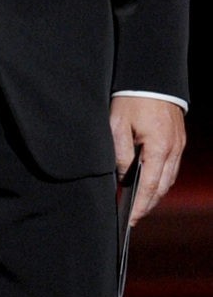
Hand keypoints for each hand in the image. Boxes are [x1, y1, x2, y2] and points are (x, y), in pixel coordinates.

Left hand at [110, 95, 185, 224]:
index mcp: (158, 148)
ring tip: (140, 204)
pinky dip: (162, 179)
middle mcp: (173, 149)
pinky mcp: (178, 139)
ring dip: (156, 193)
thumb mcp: (117, 125)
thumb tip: (123, 177)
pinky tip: (150, 183)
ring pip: (169, 178)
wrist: (151, 76)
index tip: (130, 220)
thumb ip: (120, 154)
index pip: (149, 186)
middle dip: (148, 204)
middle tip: (133, 217)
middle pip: (163, 186)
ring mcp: (179, 145)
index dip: (140, 206)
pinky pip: (172, 167)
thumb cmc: (131, 99)